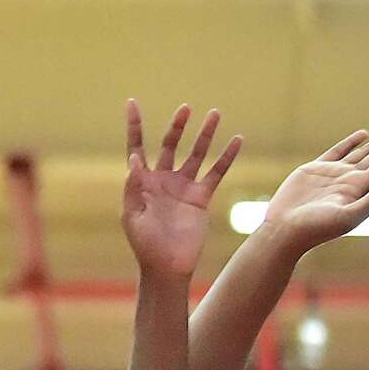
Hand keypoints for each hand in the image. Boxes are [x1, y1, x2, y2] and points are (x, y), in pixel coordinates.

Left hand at [123, 101, 241, 277]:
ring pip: (196, 154)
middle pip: (169, 145)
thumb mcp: (132, 216)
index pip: (137, 147)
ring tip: (215, 114)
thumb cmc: (144, 244)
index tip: (132, 103)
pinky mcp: (201, 197)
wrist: (167, 266)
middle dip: (177, 127)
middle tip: (186, 108)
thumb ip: (133, 187)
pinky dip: (226, 157)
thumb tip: (134, 159)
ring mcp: (183, 187)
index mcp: (141, 182)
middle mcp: (163, 180)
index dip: (135, 126)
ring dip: (204, 135)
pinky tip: (236, 140)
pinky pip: (216, 172)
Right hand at [261, 120, 368, 254]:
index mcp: (360, 189)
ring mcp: (334, 175)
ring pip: (363, 153)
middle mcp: (350, 180)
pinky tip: (363, 134)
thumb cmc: (314, 228)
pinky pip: (338, 152)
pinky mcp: (315, 171)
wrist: (284, 231)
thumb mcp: (346, 217)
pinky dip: (351, 142)